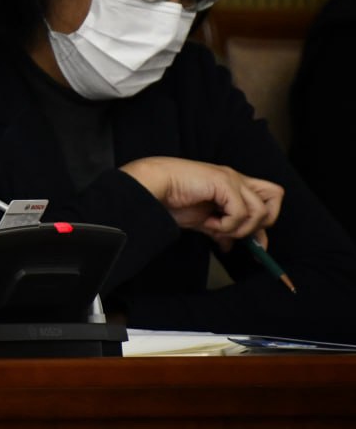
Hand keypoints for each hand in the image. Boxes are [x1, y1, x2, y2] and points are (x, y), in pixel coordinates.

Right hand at [120, 156, 281, 249]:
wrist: (152, 187)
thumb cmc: (172, 199)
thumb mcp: (202, 221)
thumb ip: (220, 230)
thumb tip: (231, 246)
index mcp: (233, 185)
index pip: (266, 203)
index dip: (264, 229)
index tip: (257, 249)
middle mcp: (237, 179)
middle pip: (275, 197)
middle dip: (260, 222)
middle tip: (236, 232)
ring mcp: (232, 179)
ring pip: (261, 210)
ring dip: (239, 227)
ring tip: (215, 227)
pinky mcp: (224, 182)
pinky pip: (241, 212)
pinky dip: (226, 224)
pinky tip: (208, 223)